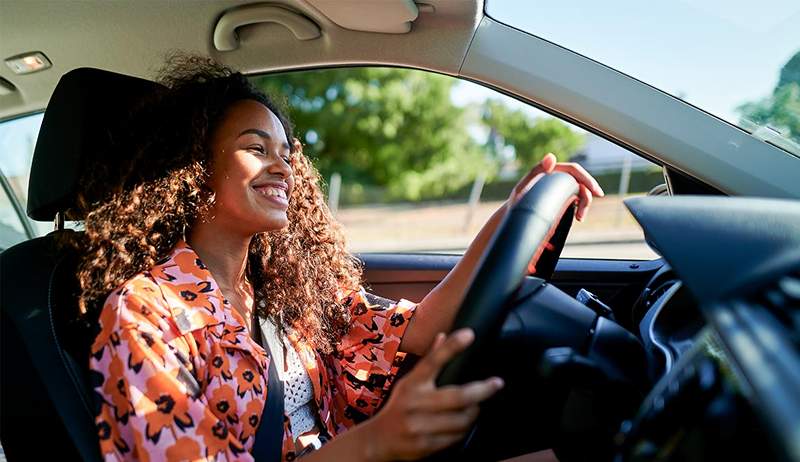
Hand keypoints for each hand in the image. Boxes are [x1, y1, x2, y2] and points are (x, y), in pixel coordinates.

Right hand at [366, 329, 503, 460]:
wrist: (378, 440)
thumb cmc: (399, 406)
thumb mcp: (409, 382)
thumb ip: (428, 361)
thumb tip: (443, 335)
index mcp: (412, 383)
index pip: (433, 361)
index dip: (451, 346)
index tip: (470, 334)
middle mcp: (414, 403)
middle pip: (457, 395)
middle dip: (482, 390)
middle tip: (496, 383)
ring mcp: (418, 425)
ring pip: (460, 419)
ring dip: (474, 413)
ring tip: (477, 407)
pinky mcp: (424, 445)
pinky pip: (454, 438)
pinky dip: (463, 431)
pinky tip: (464, 425)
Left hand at [508, 153, 604, 221]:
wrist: (514, 216)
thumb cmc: (517, 201)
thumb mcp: (524, 187)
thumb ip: (536, 171)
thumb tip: (551, 156)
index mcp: (551, 171)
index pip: (574, 170)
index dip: (586, 178)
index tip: (594, 191)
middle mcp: (558, 178)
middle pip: (580, 181)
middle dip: (588, 194)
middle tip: (586, 211)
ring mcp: (560, 188)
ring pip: (580, 192)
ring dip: (584, 204)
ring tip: (579, 218)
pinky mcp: (562, 198)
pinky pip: (577, 199)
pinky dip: (581, 207)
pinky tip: (578, 216)